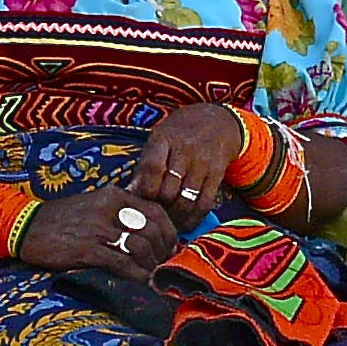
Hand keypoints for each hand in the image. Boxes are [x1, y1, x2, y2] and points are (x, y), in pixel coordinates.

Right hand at [16, 185, 179, 283]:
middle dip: (164, 254)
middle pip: (153, 232)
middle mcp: (110, 209)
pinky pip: (122, 264)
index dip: (170, 233)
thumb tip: (149, 233)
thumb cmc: (62, 219)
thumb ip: (121, 213)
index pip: (157, 211)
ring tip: (154, 278)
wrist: (25, 226)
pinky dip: (138, 277)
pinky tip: (142, 284)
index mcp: (114, 196)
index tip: (171, 249)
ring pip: (141, 249)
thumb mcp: (95, 205)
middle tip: (165, 268)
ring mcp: (98, 229)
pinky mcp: (87, 250)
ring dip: (153, 267)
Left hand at [130, 102, 241, 227]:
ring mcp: (202, 163)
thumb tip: (129, 195)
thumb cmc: (178, 136)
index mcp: (163, 139)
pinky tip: (185, 222)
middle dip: (159, 208)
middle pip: (168, 191)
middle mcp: (184, 150)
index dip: (145, 192)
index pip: (151, 170)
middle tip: (154, 217)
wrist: (216, 121)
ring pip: (186, 201)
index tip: (141, 203)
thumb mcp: (158, 142)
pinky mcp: (217, 174)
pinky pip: (205, 203)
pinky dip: (194, 218)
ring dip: (176, 218)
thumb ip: (144, 168)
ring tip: (168, 223)